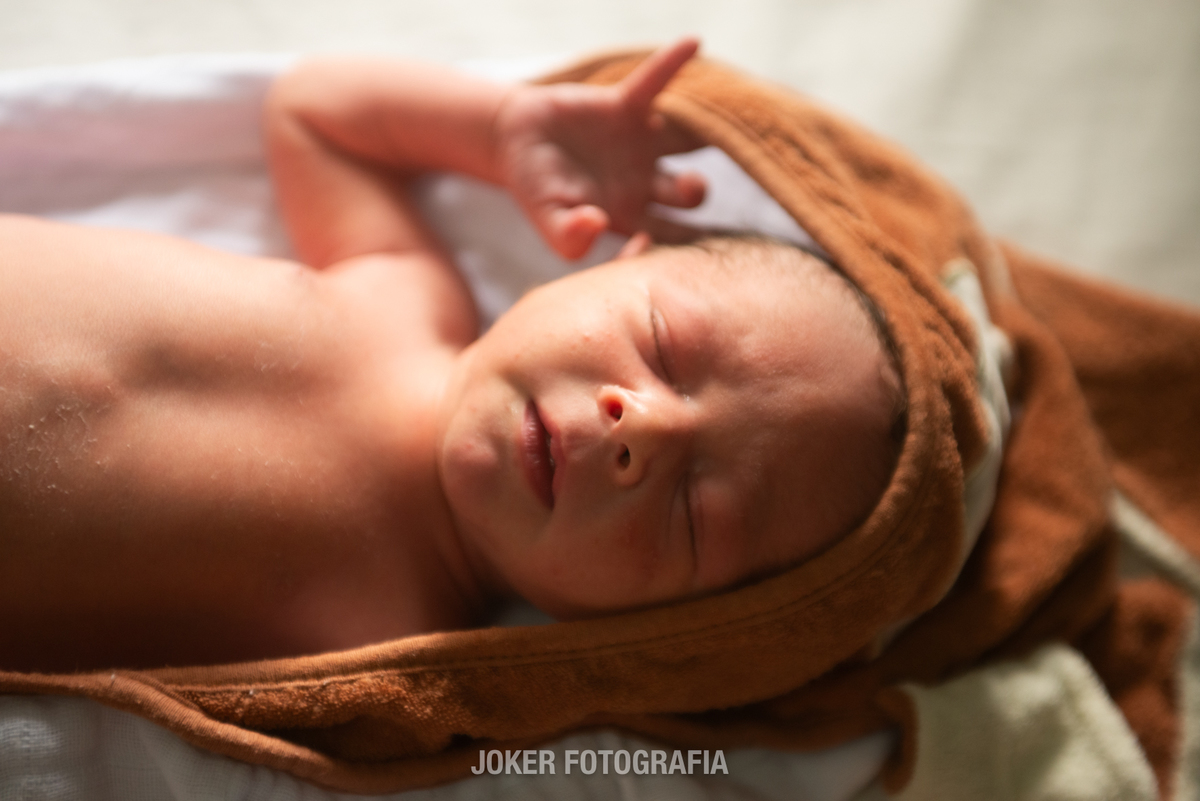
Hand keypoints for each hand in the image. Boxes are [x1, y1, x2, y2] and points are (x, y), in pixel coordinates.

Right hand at [493, 38, 707, 258]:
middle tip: (691, 186)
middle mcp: (646, 183)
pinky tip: (693, 44)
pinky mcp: (626, 108)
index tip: (659, 240)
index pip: (670, 238)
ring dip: (702, 134)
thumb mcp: (546, 219)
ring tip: (723, 122)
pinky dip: (671, 64)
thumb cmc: (535, 188)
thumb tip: (596, 224)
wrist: (515, 141)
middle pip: (689, 194)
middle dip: (696, 192)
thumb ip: (568, 235)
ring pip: (686, 140)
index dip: (678, 246)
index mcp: (631, 216)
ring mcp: (641, 144)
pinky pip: (654, 83)